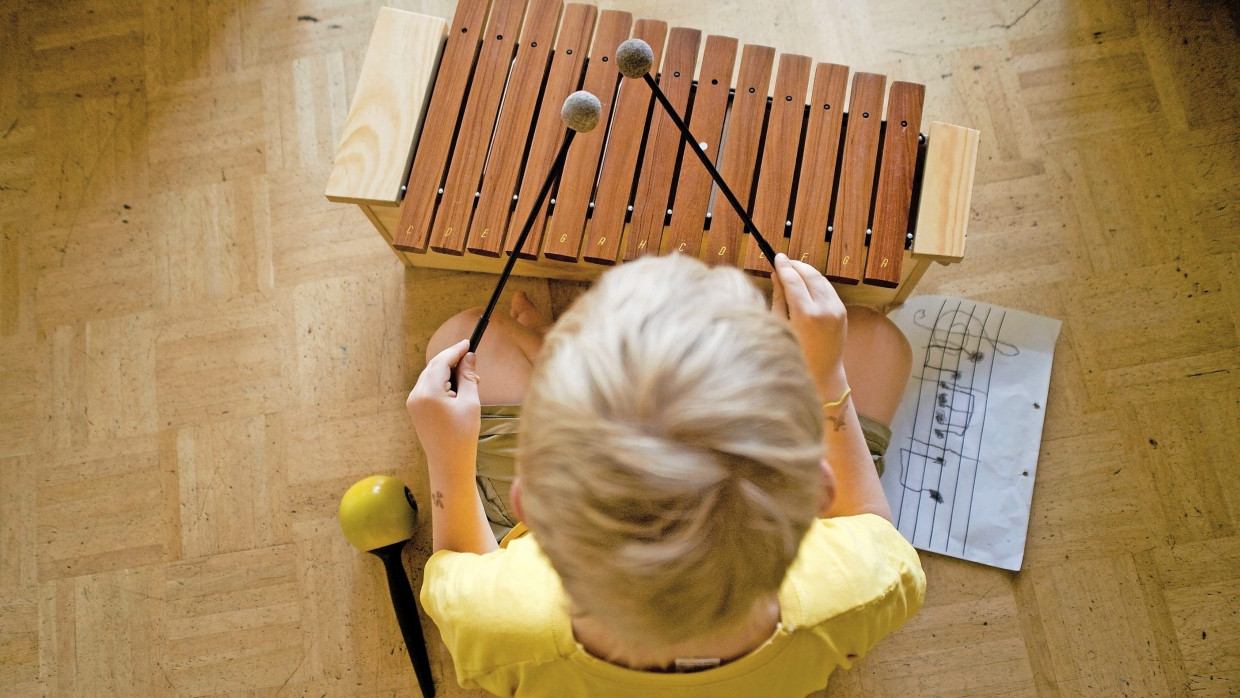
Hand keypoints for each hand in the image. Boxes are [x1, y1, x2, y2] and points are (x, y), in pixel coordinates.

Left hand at [407, 339, 480, 474]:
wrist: (448, 463)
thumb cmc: (462, 435)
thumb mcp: (470, 403)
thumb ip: (468, 376)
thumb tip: (468, 357)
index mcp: (429, 393)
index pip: (441, 361)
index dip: (455, 350)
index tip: (468, 342)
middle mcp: (416, 395)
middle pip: (434, 366)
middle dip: (452, 360)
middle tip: (472, 362)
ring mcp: (413, 402)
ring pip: (430, 376)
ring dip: (447, 372)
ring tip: (469, 380)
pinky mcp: (414, 408)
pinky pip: (427, 387)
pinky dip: (441, 382)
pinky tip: (456, 389)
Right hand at [770, 253, 847, 396]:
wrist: (823, 372)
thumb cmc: (796, 354)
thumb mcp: (781, 326)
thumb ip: (779, 298)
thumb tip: (776, 275)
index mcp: (806, 315)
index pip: (793, 280)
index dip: (784, 266)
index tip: (776, 257)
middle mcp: (824, 309)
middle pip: (809, 274)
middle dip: (796, 265)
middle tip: (783, 261)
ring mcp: (836, 309)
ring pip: (820, 278)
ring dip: (806, 271)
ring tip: (792, 270)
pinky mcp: (842, 311)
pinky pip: (828, 288)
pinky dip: (816, 281)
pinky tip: (805, 282)